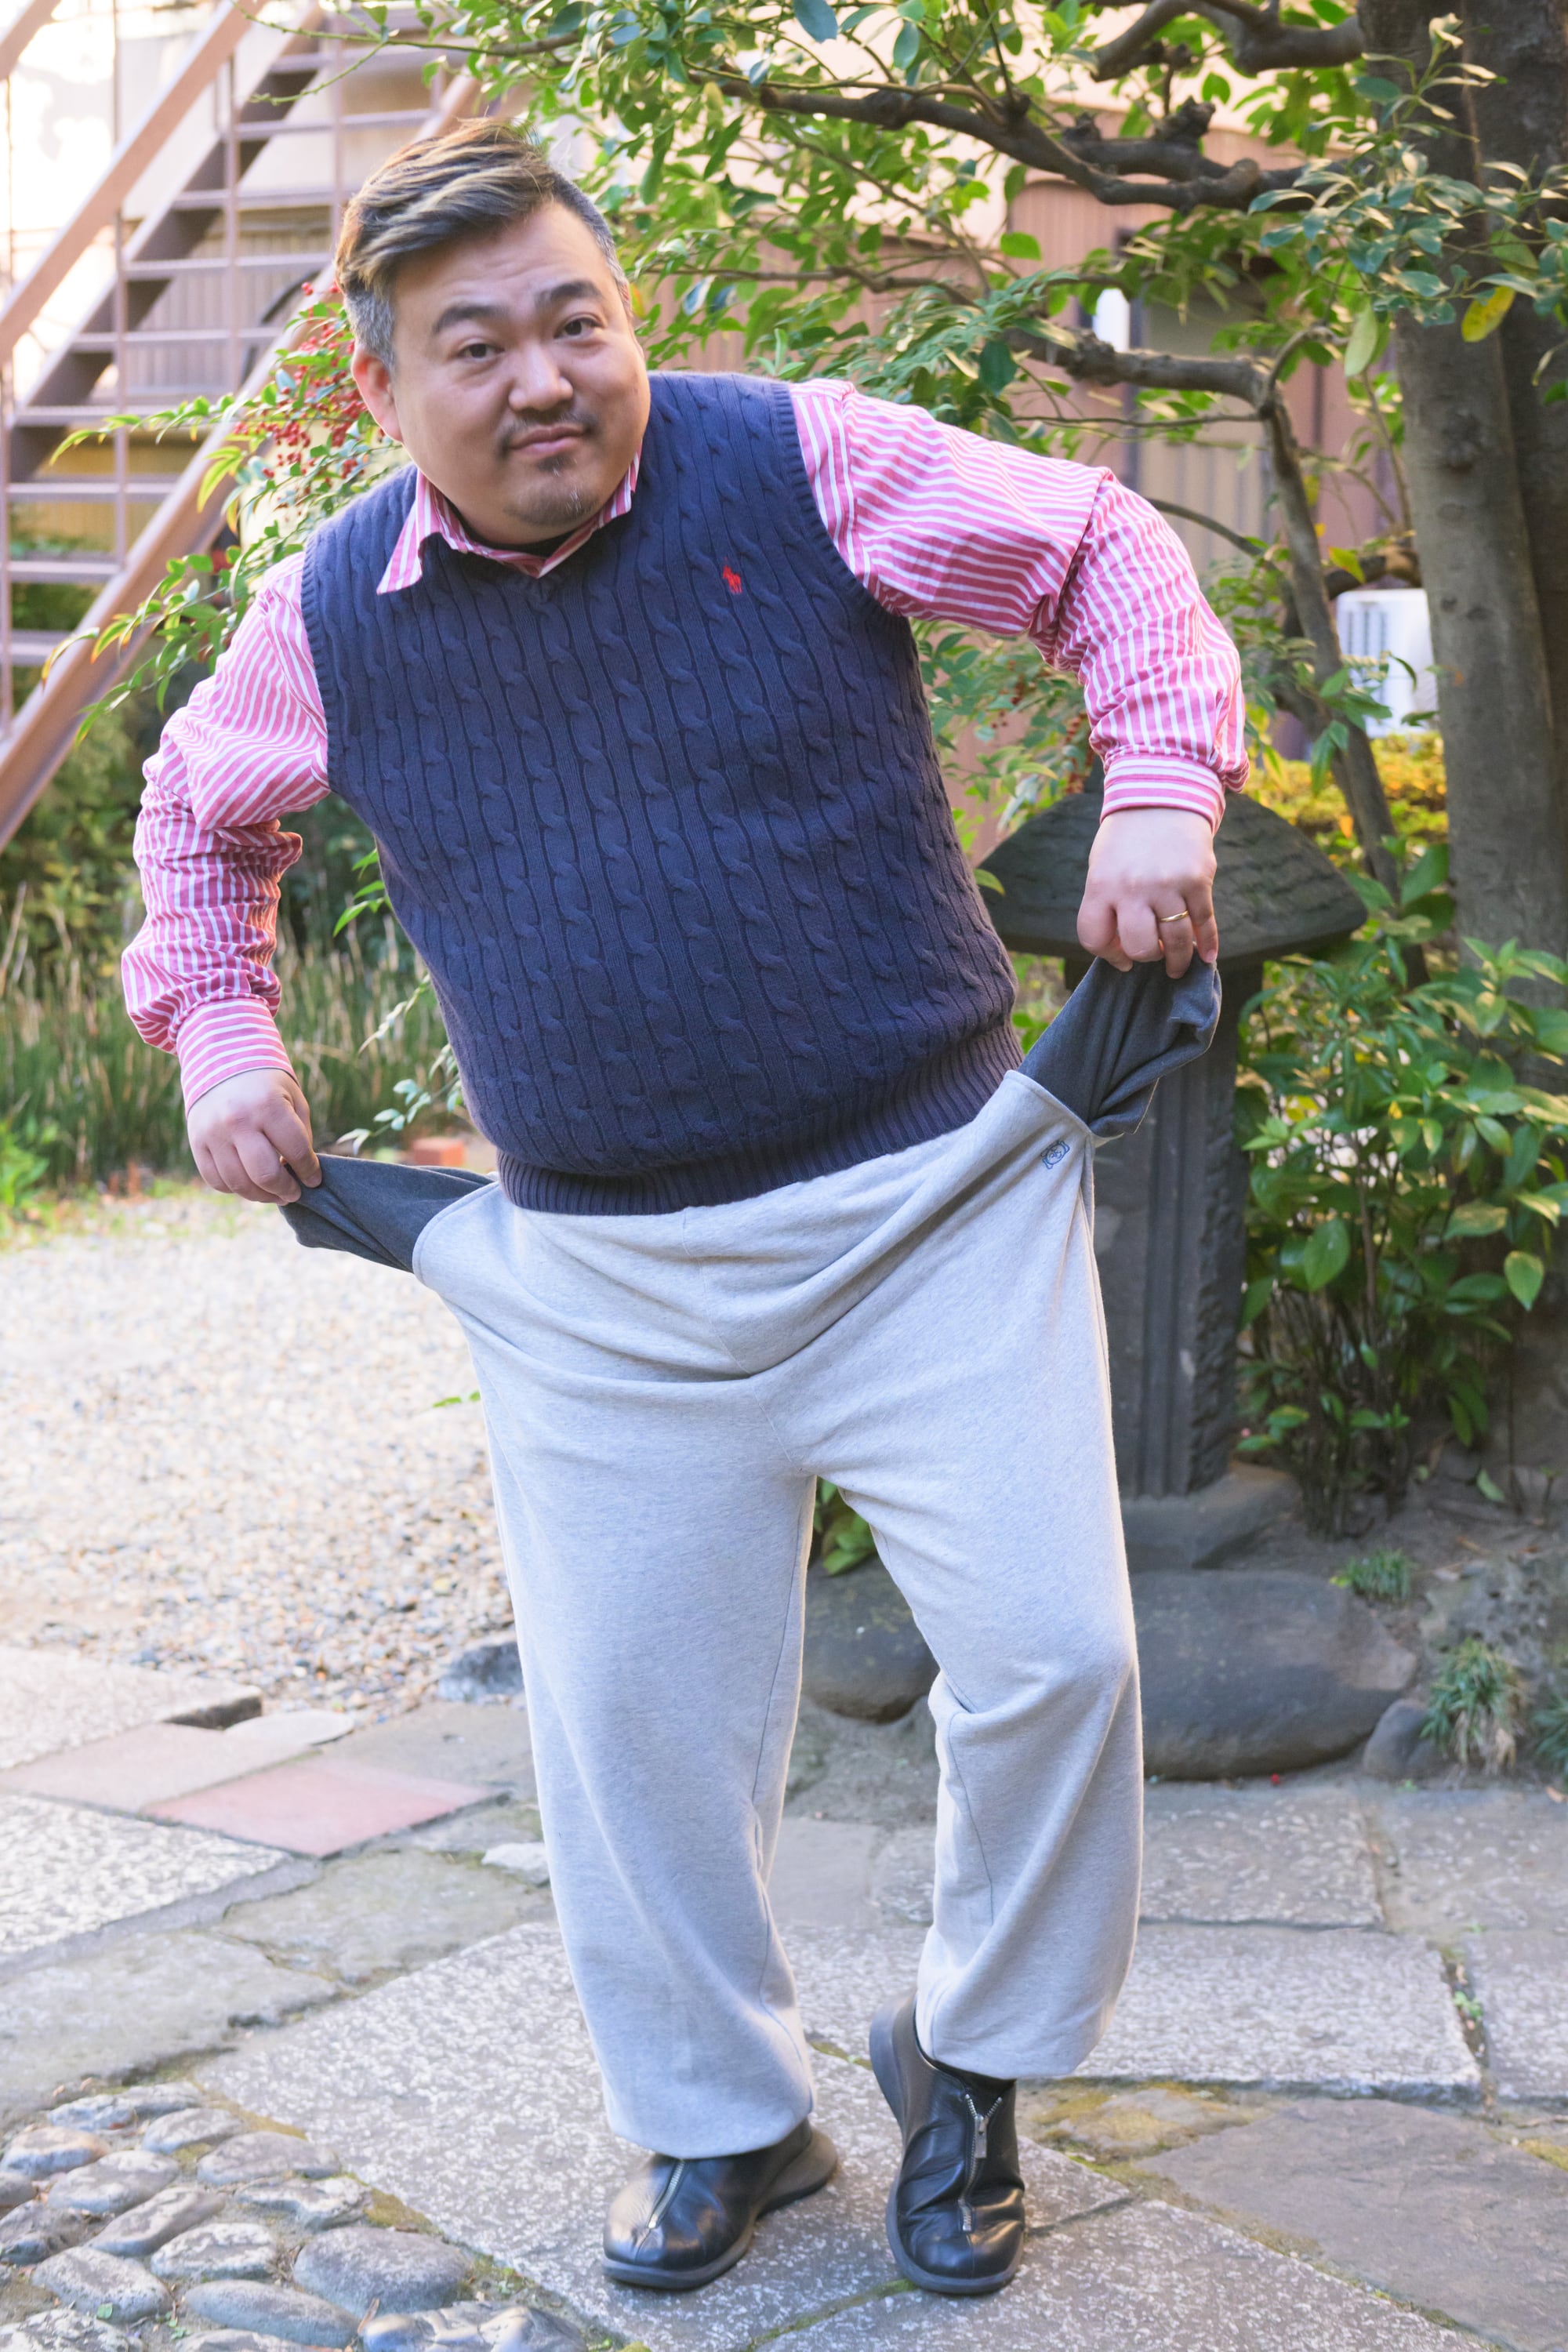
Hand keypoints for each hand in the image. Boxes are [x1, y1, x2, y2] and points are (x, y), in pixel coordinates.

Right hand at [187, 1067, 321, 1204]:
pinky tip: (250, 1185)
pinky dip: (235, 1189)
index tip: (314, 1180)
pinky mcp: (197, 1142)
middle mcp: (238, 1121)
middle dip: (286, 1191)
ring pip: (239, 1183)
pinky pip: (216, 1180)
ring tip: (274, 1194)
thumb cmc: (267, 1086)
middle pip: (265, 1175)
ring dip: (262, 1196)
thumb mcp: (293, 1100)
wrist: (222, 1063)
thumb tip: (303, 1174)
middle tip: (294, 1193)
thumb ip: (302, 1136)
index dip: (309, 1172)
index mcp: (268, 1106)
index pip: (296, 1152)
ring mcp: (213, 1133)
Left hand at [1076, 807, 1218, 976]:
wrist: (1161, 796)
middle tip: (1153, 952)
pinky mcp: (1198, 880)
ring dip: (1178, 961)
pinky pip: (1204, 922)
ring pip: (1176, 941)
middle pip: (1140, 947)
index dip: (1108, 955)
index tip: (1121, 957)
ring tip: (1178, 967)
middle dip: (1147, 956)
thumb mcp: (1102, 869)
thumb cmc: (1127, 842)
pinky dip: (1207, 944)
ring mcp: (1168, 884)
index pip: (1095, 938)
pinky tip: (1206, 957)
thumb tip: (1125, 955)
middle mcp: (1133, 888)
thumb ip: (1107, 908)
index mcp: (1101, 885)